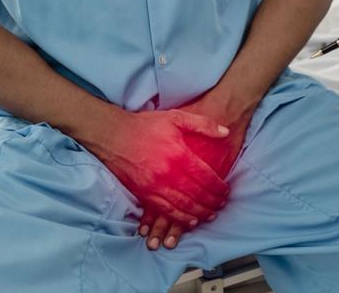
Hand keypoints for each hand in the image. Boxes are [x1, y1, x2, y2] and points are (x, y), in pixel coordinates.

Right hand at [138, 92, 257, 249]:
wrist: (112, 134)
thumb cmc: (145, 125)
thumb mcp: (176, 117)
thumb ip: (203, 124)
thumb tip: (225, 132)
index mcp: (179, 154)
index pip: (206, 177)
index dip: (219, 187)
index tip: (226, 191)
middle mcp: (167, 173)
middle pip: (196, 195)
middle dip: (212, 202)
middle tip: (221, 205)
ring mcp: (154, 185)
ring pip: (182, 206)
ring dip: (199, 213)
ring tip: (210, 215)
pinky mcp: (142, 193)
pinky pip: (164, 211)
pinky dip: (179, 218)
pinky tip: (189, 221)